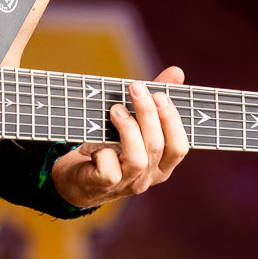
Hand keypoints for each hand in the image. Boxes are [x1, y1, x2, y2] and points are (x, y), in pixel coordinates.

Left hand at [49, 66, 189, 209]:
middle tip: (135, 88)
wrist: (78, 177)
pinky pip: (109, 170)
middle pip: (157, 146)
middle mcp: (148, 177)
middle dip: (147, 113)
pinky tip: (96, 143)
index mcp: (162, 164)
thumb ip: (155, 101)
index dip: (172, 120)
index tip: (159, 94)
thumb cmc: (111, 146)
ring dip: (128, 129)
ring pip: (137, 159)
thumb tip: (176, 73)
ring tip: (115, 109)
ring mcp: (127, 183)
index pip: (179, 147)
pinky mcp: (104, 186)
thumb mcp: (134, 124)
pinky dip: (104, 152)